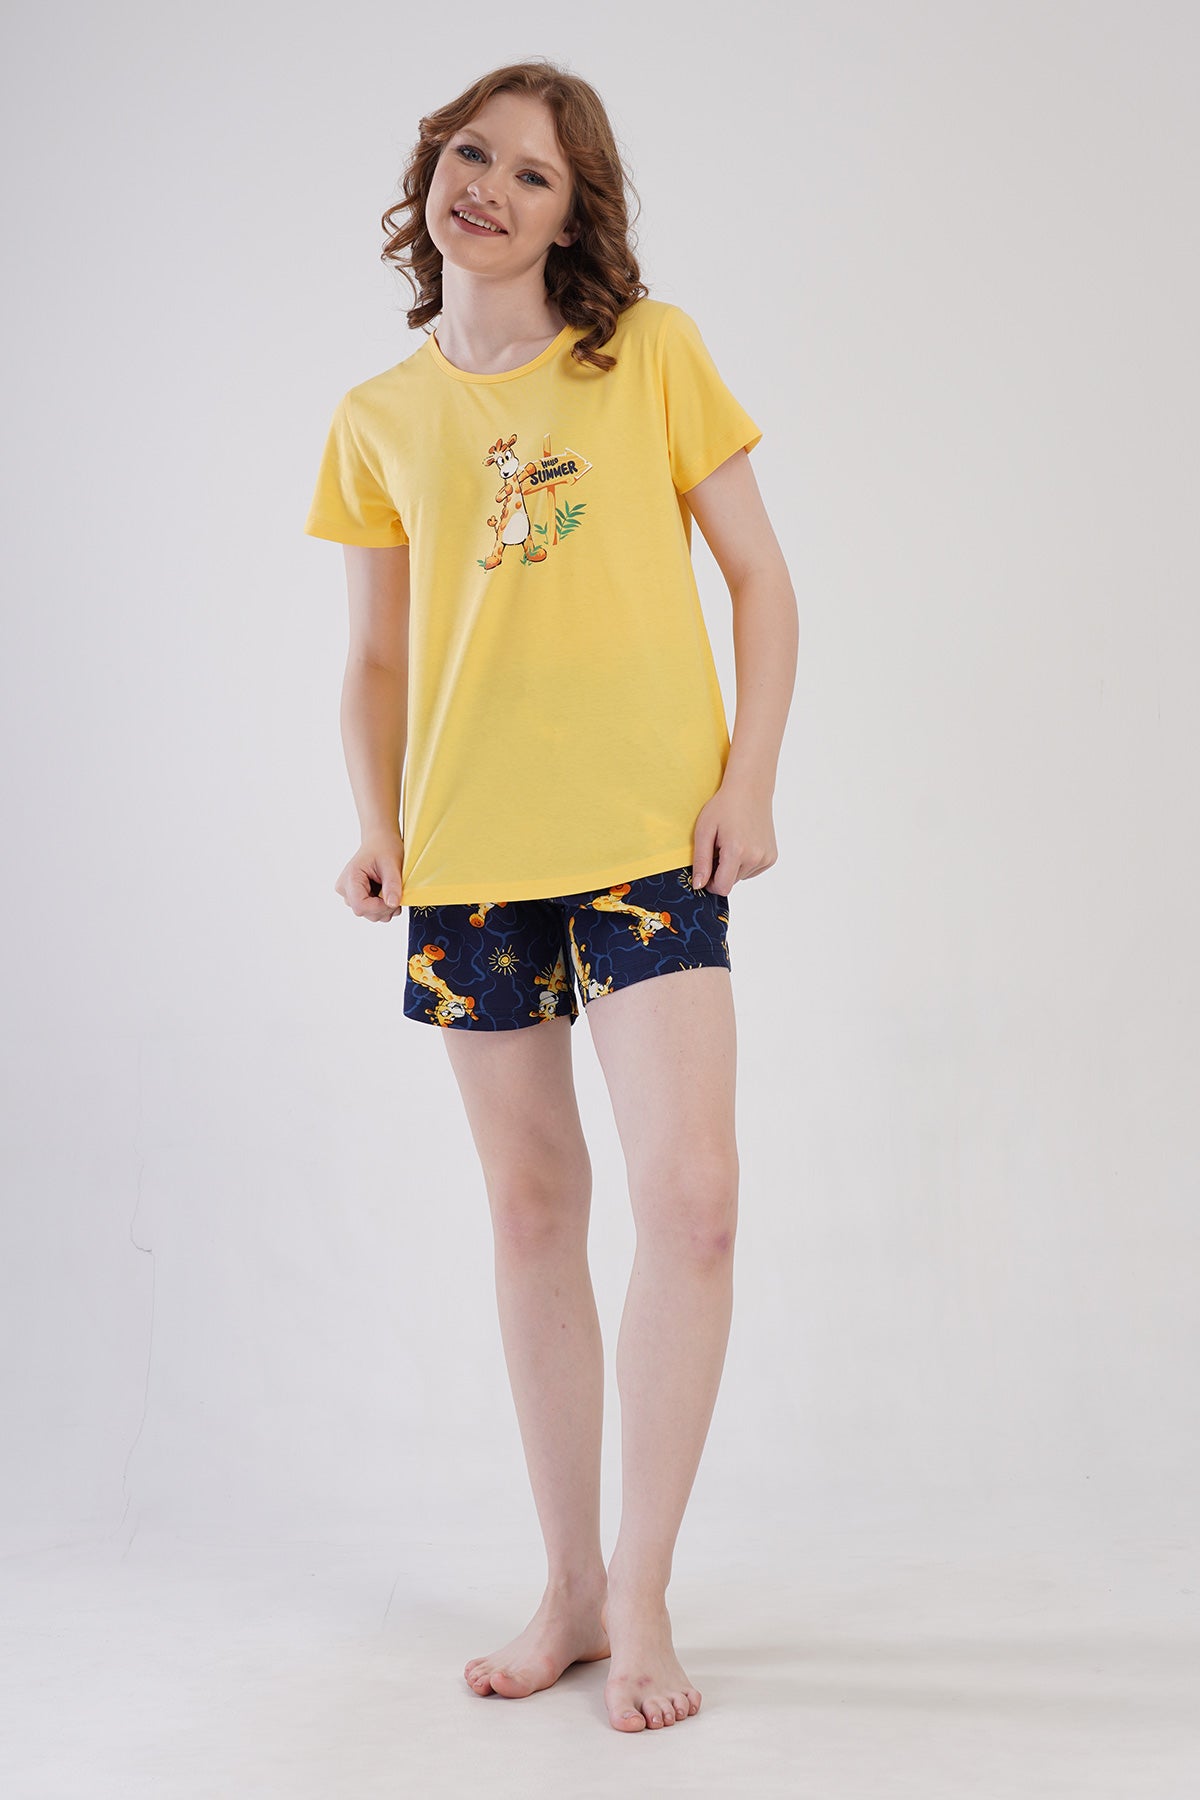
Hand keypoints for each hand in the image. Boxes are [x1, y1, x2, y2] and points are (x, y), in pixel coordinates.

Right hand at [335, 830, 405, 920]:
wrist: (380, 841)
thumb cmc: (384, 847)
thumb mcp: (392, 863)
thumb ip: (392, 884)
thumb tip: (392, 904)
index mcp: (350, 878)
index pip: (360, 906)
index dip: (379, 907)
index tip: (394, 900)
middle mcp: (345, 888)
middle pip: (365, 912)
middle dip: (384, 908)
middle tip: (397, 893)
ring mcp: (349, 894)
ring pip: (369, 914)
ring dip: (385, 908)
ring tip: (391, 890)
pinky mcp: (356, 897)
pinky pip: (370, 911)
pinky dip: (383, 906)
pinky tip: (387, 893)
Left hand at [692, 775, 777, 895]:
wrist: (750, 790)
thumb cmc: (724, 807)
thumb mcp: (704, 831)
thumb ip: (701, 861)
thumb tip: (699, 886)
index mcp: (737, 852)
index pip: (722, 888)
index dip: (710, 884)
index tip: (707, 870)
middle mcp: (755, 857)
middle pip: (731, 882)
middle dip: (721, 871)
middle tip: (719, 848)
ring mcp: (766, 858)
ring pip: (741, 876)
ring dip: (733, 866)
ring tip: (732, 842)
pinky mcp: (772, 857)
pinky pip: (752, 870)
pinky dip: (745, 862)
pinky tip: (743, 843)